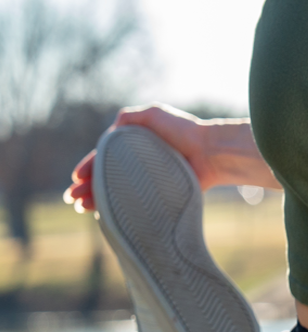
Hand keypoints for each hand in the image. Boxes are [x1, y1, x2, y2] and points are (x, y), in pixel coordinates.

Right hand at [63, 103, 245, 211]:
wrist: (210, 153)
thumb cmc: (184, 131)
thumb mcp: (153, 115)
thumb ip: (130, 118)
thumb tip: (112, 129)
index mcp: (134, 145)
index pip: (105, 157)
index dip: (89, 167)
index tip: (76, 179)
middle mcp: (140, 163)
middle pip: (108, 177)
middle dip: (88, 188)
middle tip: (73, 199)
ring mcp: (149, 180)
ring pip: (118, 191)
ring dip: (99, 200)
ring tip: (83, 209)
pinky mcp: (161, 194)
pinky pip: (137, 203)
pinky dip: (122, 209)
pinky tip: (108, 216)